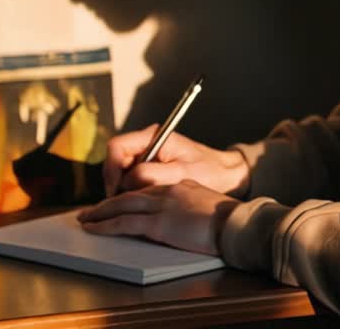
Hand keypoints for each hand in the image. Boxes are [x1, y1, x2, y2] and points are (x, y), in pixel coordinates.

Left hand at [77, 180, 238, 254]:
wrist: (236, 223)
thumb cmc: (229, 218)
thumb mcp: (206, 202)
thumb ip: (190, 202)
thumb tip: (180, 215)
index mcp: (180, 184)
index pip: (147, 185)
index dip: (129, 192)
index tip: (119, 200)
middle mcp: (168, 190)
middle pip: (129, 190)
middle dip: (108, 200)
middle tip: (92, 209)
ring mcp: (162, 205)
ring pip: (121, 204)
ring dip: (100, 212)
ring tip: (85, 218)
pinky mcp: (159, 223)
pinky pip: (124, 222)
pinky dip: (105, 225)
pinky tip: (94, 228)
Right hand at [103, 124, 250, 197]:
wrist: (228, 176)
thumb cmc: (209, 172)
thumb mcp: (180, 174)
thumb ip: (150, 175)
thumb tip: (126, 182)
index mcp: (154, 136)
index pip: (117, 146)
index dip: (112, 168)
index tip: (116, 189)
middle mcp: (147, 143)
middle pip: (115, 161)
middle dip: (117, 182)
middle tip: (123, 203)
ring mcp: (148, 156)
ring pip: (121, 173)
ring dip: (125, 189)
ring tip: (136, 205)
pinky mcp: (151, 168)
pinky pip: (132, 180)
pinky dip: (133, 192)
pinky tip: (143, 203)